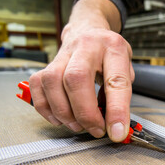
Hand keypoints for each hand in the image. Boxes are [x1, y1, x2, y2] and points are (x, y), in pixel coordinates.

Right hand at [29, 0, 133, 141]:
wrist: (89, 31)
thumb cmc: (109, 54)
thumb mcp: (126, 69)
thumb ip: (120, 95)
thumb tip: (112, 124)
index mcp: (113, 48)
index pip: (116, 80)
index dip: (116, 110)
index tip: (116, 132)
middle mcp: (87, 46)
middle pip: (76, 78)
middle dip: (85, 112)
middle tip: (95, 129)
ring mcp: (64, 52)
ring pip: (53, 82)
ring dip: (64, 112)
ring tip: (78, 125)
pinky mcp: (48, 62)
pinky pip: (38, 85)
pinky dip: (45, 107)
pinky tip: (59, 117)